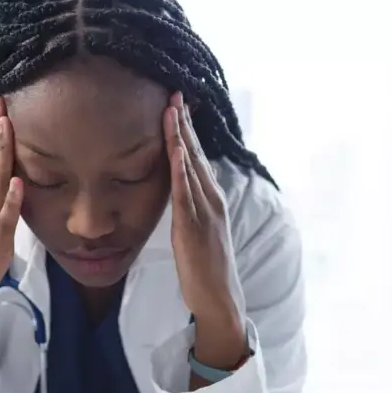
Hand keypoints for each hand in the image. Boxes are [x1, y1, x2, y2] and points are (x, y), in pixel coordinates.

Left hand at [164, 93, 246, 365]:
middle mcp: (213, 200)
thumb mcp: (197, 229)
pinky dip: (181, 171)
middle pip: (196, 155)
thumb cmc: (205, 268)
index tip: (177, 105)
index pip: (197, 158)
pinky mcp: (195, 229)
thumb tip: (178, 188)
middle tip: (174, 94)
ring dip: (182, 139)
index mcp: (212, 199)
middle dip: (185, 124)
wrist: (219, 299)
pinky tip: (175, 153)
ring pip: (192, 169)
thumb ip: (190, 207)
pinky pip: (186, 195)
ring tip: (173, 111)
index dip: (187, 131)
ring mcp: (206, 213)